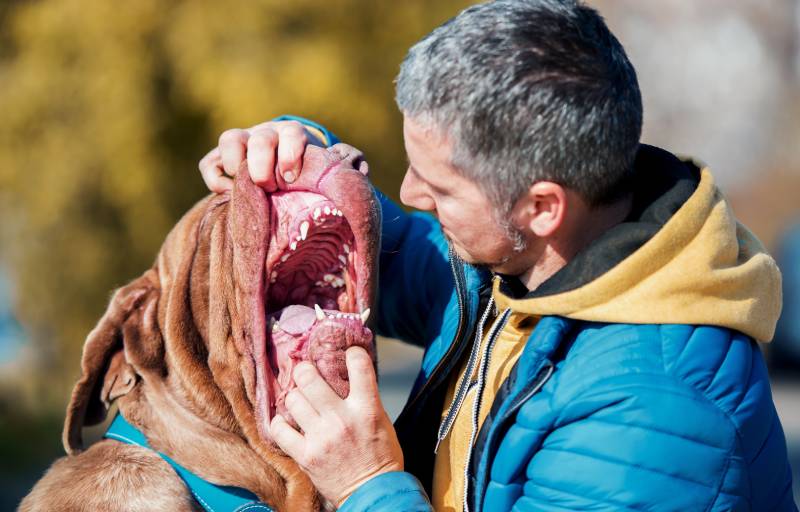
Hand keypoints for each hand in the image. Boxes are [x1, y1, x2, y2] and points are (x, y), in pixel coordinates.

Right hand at [198, 120, 323, 192]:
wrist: (289, 168)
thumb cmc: (306, 176)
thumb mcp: (315, 175)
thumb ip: (319, 182)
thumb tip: (329, 203)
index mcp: (293, 134)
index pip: (292, 133)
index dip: (291, 155)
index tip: (291, 179)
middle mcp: (266, 133)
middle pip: (260, 140)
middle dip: (262, 167)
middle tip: (269, 188)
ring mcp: (242, 142)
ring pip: (230, 139)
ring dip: (236, 165)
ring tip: (246, 188)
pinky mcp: (221, 157)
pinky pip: (208, 163)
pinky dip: (216, 180)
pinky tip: (230, 195)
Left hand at [269, 347, 403, 507]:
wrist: (372, 493)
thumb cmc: (380, 457)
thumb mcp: (381, 421)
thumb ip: (365, 399)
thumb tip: (348, 376)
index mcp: (366, 409)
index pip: (360, 366)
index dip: (353, 354)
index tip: (348, 353)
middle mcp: (341, 419)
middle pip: (309, 378)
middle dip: (304, 370)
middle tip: (304, 372)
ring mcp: (321, 437)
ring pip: (292, 400)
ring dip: (294, 397)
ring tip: (298, 400)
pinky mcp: (305, 454)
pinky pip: (280, 430)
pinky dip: (280, 423)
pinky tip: (286, 422)